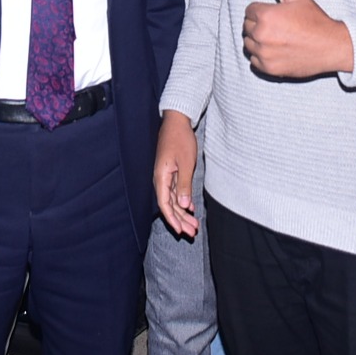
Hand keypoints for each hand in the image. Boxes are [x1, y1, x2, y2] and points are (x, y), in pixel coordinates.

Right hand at [154, 110, 199, 238]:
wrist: (177, 122)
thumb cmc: (180, 139)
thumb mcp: (185, 163)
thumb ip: (183, 185)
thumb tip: (183, 206)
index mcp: (161, 177)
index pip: (164, 204)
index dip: (172, 219)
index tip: (181, 231)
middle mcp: (161, 179)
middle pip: (169, 205)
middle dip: (180, 220)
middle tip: (192, 232)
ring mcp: (166, 175)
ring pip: (173, 199)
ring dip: (183, 213)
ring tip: (194, 225)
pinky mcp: (171, 172)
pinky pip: (176, 191)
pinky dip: (183, 201)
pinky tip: (191, 208)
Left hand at [242, 0, 353, 78]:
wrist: (331, 47)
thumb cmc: (314, 19)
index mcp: (266, 15)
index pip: (250, 10)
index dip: (263, 10)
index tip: (277, 14)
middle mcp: (261, 35)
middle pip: (247, 26)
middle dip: (259, 24)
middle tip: (278, 26)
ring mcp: (264, 54)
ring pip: (249, 44)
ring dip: (258, 40)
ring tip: (278, 38)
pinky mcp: (268, 69)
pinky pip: (254, 60)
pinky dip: (262, 57)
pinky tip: (278, 50)